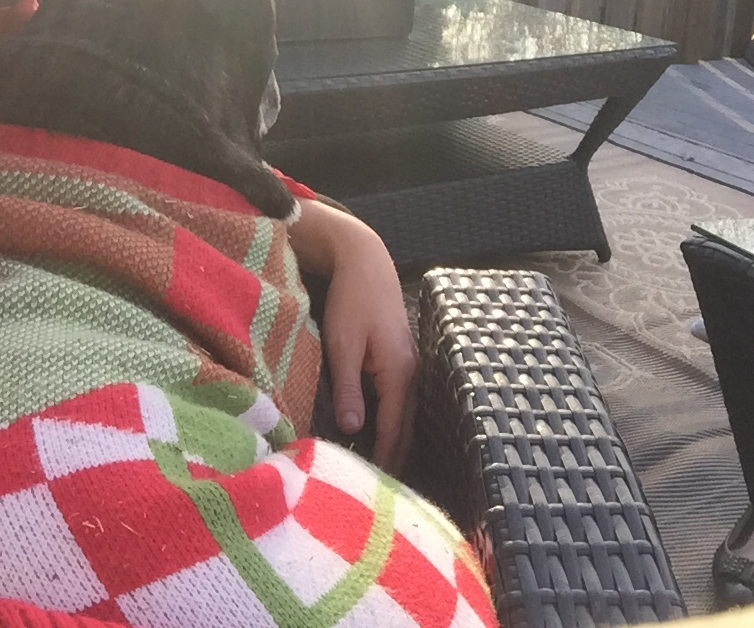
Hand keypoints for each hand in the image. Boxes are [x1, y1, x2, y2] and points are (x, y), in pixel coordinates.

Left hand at [287, 200, 417, 473]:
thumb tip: (352, 430)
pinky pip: (400, 402)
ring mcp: (410, 366)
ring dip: (395, 443)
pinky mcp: (401, 359)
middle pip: (406, 428)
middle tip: (380, 491)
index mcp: (398, 374)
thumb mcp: (342, 345)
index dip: (383, 460)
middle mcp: (411, 373)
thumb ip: (348, 388)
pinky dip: (393, 424)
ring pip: (405, 416)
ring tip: (379, 471)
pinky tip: (379, 435)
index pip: (394, 430)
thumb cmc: (351, 301)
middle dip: (395, 459)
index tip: (372, 488)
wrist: (365, 262)